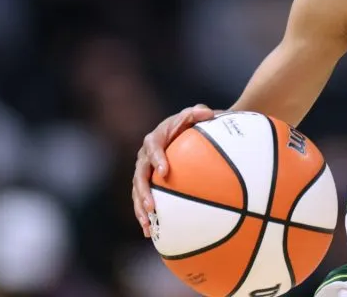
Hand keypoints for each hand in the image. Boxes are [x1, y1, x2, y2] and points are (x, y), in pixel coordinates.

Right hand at [131, 104, 215, 236]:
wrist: (185, 131)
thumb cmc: (192, 123)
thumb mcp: (196, 114)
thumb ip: (199, 113)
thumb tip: (209, 113)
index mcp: (155, 139)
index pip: (153, 149)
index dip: (156, 160)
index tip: (164, 172)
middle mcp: (144, 157)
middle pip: (139, 175)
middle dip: (144, 192)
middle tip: (152, 207)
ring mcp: (143, 172)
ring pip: (137, 192)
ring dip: (141, 209)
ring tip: (148, 226)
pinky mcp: (146, 184)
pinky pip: (143, 201)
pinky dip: (146, 216)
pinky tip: (151, 233)